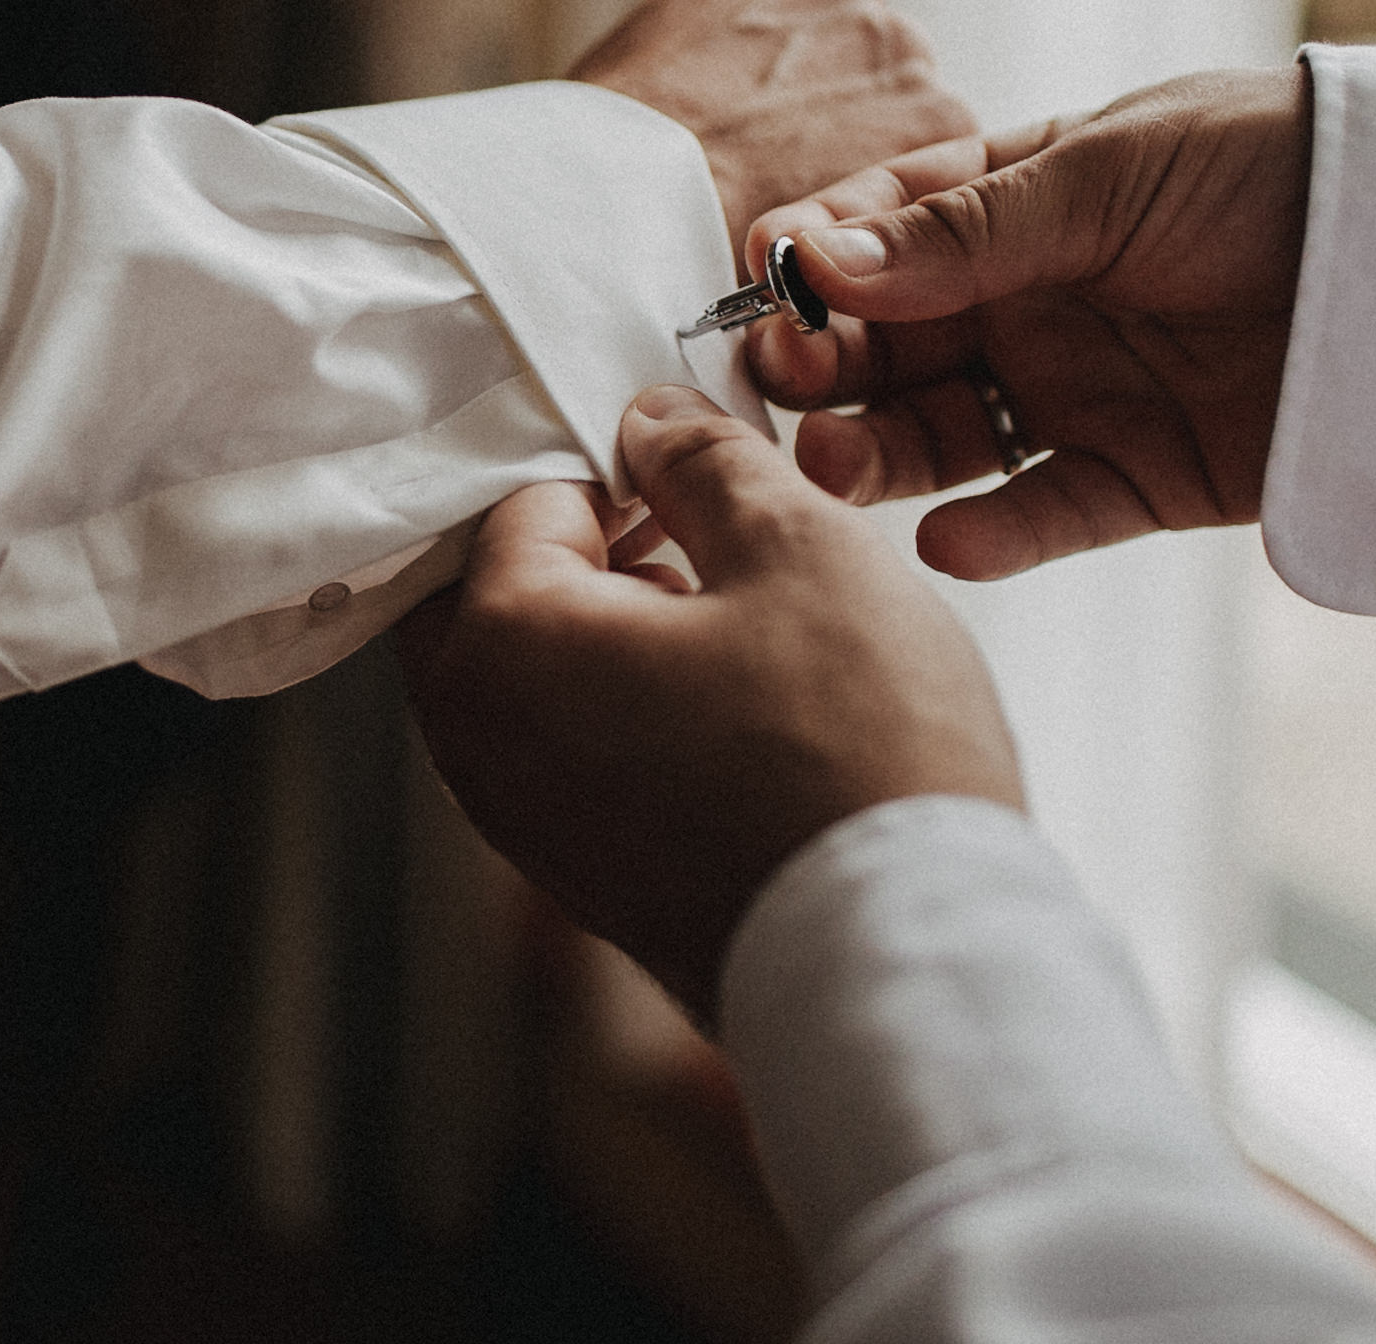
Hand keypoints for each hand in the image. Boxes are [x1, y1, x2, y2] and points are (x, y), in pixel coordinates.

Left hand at [396, 386, 1019, 1021]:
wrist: (898, 953)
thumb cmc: (855, 751)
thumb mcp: (798, 549)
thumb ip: (706, 463)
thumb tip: (653, 422)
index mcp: (501, 641)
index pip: (522, 497)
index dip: (613, 464)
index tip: (689, 463)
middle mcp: (477, 737)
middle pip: (493, 586)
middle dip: (581, 541)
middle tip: (693, 522)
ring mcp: (518, 816)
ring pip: (529, 669)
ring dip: (607, 618)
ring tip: (729, 607)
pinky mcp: (573, 869)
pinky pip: (564, 745)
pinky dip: (621, 699)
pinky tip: (728, 692)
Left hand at [573, 0, 975, 276]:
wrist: (615, 198)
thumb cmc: (710, 255)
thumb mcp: (829, 265)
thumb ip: (869, 224)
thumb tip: (849, 238)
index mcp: (941, 123)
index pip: (922, 130)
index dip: (864, 154)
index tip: (814, 176)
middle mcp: (904, 43)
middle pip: (879, 64)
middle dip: (833, 93)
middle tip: (761, 141)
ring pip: (824, 9)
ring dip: (788, 40)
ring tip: (723, 98)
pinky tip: (693, 54)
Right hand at [741, 66, 1309, 580]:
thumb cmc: (1275, 168)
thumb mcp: (1113, 175)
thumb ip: (967, 232)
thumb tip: (814, 261)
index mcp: (1016, 202)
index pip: (879, 235)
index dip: (817, 262)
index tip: (770, 287)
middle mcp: (1028, 302)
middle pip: (890, 346)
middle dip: (827, 368)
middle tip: (791, 388)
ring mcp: (1079, 391)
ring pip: (944, 438)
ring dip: (880, 453)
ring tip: (838, 467)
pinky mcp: (1141, 478)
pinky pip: (1047, 514)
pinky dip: (996, 537)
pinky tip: (952, 540)